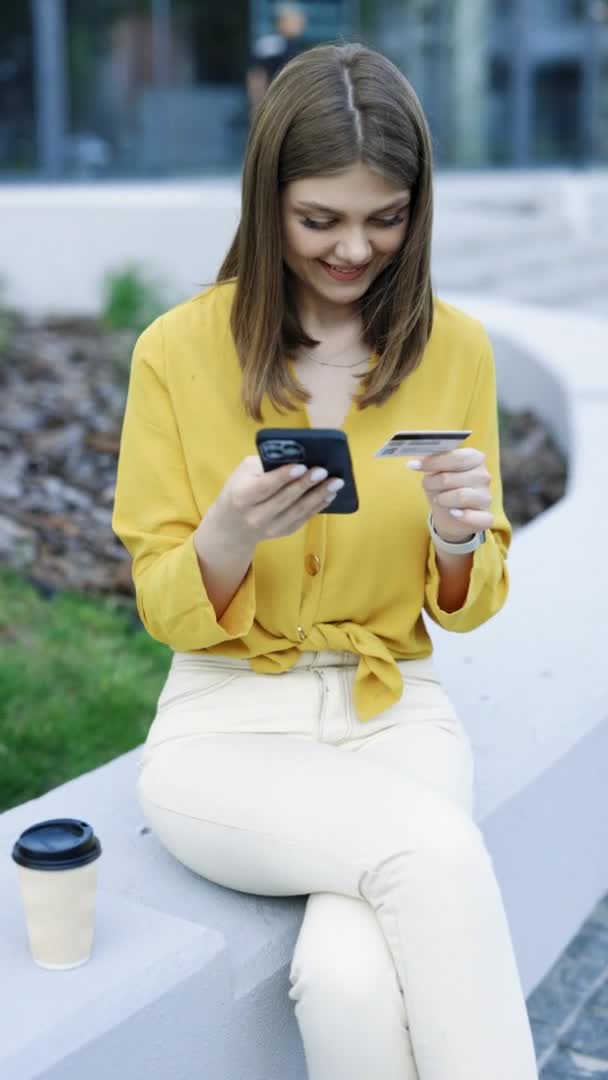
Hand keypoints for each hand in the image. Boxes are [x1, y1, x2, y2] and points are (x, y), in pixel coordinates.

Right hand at [211, 455, 343, 547]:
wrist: (233, 524)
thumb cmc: (241, 488)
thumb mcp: (244, 472)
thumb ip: (266, 464)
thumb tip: (297, 456)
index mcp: (242, 496)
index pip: (264, 486)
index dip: (283, 476)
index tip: (301, 466)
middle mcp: (255, 516)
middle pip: (284, 499)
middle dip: (306, 484)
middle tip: (324, 471)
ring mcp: (270, 528)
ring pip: (298, 511)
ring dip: (319, 496)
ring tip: (335, 482)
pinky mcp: (284, 532)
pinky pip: (304, 518)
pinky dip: (318, 506)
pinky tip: (330, 494)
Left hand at [407, 447, 493, 542]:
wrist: (450, 516)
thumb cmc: (443, 489)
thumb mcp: (435, 472)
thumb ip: (430, 462)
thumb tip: (416, 461)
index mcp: (474, 458)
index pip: (457, 457)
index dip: (434, 462)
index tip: (414, 466)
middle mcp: (483, 476)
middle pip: (451, 478)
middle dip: (433, 483)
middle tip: (428, 486)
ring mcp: (486, 497)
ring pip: (461, 497)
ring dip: (442, 499)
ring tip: (439, 499)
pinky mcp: (486, 517)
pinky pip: (474, 517)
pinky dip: (462, 516)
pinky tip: (454, 513)